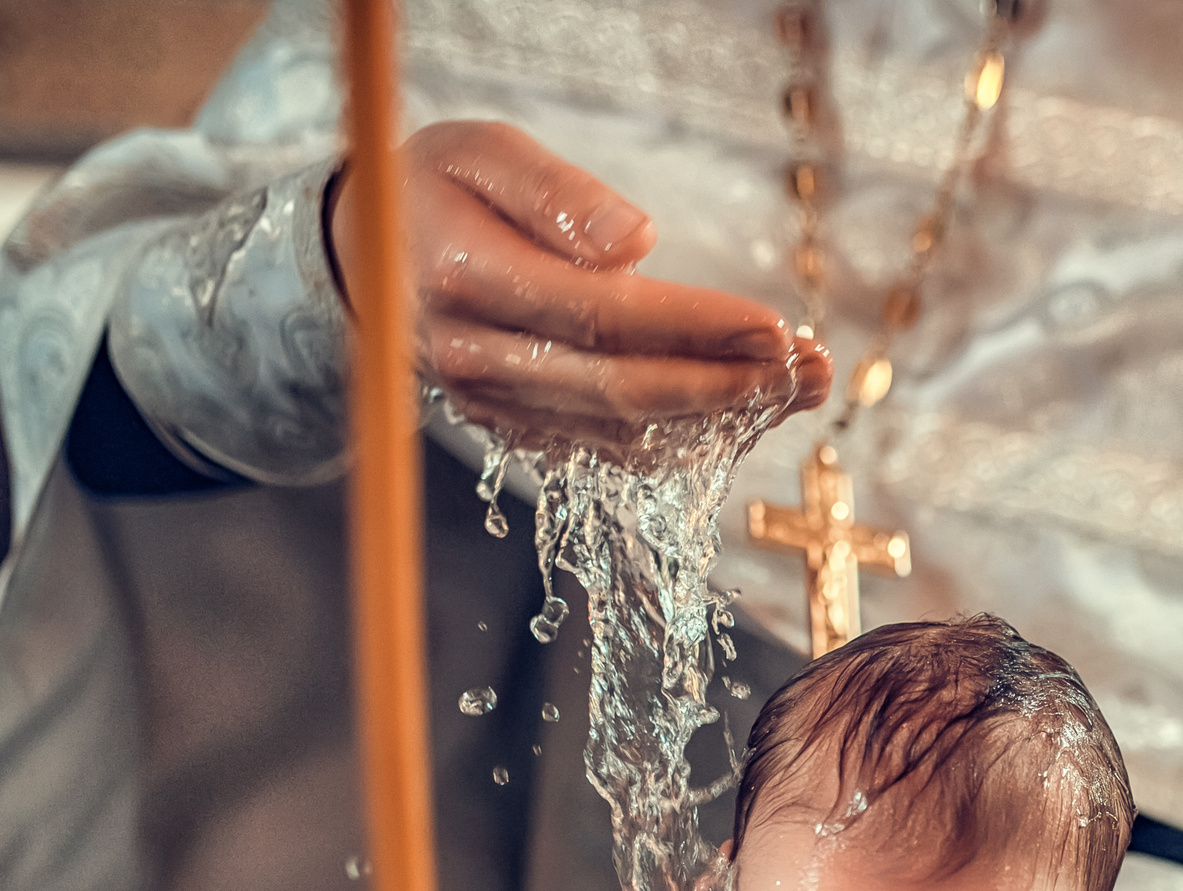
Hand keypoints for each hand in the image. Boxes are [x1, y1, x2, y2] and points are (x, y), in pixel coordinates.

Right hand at [329, 120, 830, 443]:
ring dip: (723, 417)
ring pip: (624, 429)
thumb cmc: (438, 186)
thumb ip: (556, 192)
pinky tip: (743, 411)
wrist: (366, 253)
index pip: (602, 317)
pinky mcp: (513, 429)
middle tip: (815, 371)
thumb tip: (636, 242)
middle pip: (623, 389)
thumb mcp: (482, 151)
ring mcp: (493, 406)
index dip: (695, 328)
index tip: (774, 327)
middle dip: (729, 386)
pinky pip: (609, 447)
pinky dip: (681, 436)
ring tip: (803, 389)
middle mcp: (477, 359)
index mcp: (467, 282)